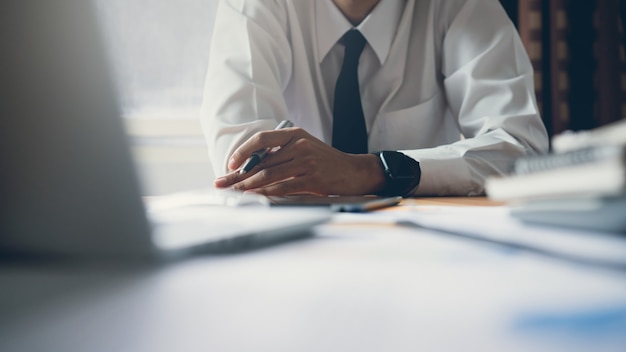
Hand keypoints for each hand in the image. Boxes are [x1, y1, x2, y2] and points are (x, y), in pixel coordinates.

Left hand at [213, 127, 384, 195]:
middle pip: (261, 162)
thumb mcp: (305, 147)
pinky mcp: (313, 179)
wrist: (355, 171)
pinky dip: (266, 193)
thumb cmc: (326, 161)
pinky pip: (283, 187)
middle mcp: (299, 145)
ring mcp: (307, 162)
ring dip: (247, 186)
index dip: (243, 151)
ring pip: (269, 175)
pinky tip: (255, 197)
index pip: (262, 139)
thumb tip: (253, 167)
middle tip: (221, 184)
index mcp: (295, 134)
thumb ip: (283, 153)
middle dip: (238, 175)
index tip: (230, 164)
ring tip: (233, 194)